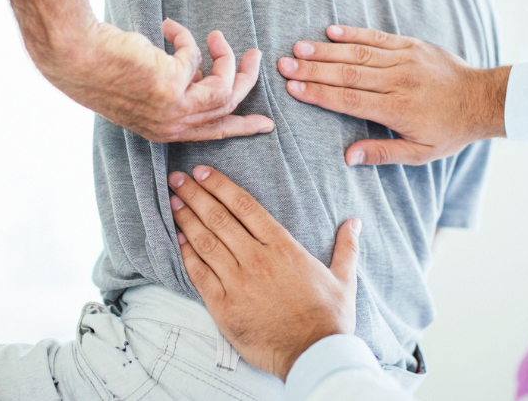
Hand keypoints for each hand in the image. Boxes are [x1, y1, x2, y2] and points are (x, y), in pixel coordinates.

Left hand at [40, 18, 273, 141]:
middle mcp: (171, 125)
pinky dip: (185, 37)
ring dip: (226, 56)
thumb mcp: (146, 88)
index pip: (213, 133)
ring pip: (224, 86)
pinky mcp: (173, 84)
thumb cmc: (103, 68)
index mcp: (164, 131)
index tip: (265, 124)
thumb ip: (176, 89)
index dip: (242, 127)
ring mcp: (174, 108)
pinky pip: (196, 56)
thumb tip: (200, 73)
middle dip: (247, 80)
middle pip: (228, 107)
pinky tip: (167, 26)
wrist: (77, 56)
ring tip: (217, 35)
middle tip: (255, 56)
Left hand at [168, 166, 360, 381]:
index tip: (203, 172)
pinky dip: (186, 254)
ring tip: (173, 202)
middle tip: (177, 179)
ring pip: (206, 241)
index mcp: (282, 247)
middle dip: (195, 195)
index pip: (245, 206)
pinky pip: (199, 273)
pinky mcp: (224, 306)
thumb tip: (354, 222)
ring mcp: (238, 282)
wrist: (313, 354)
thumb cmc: (329, 318)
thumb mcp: (344, 278)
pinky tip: (177, 239)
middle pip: (219, 218)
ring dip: (186, 219)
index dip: (220, 185)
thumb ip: (346, 247)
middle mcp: (257, 258)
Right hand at [277, 25, 509, 165]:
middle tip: (283, 65)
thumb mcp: (420, 153)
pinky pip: (378, 37)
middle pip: (347, 73)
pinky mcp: (411, 45)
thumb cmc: (450, 130)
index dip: (319, 94)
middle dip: (312, 69)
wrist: (483, 99)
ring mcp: (405, 59)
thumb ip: (382, 154)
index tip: (293, 89)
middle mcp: (398, 81)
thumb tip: (347, 157)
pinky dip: (353, 33)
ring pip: (358, 52)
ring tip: (298, 48)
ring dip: (325, 50)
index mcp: (397, 109)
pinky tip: (330, 31)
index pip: (349, 100)